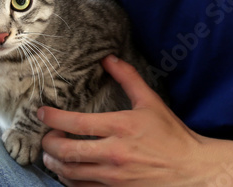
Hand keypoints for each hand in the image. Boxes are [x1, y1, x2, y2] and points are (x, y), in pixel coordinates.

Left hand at [38, 55, 214, 185]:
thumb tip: (108, 58)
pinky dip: (68, 179)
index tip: (41, 112)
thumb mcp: (151, 102)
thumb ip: (128, 78)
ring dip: (54, 162)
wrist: (190, 171)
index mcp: (121, 127)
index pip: (76, 122)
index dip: (53, 117)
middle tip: (44, 136)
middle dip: (48, 143)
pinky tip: (67, 170)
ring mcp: (113, 177)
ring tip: (50, 154)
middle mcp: (114, 154)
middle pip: (66, 151)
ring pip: (70, 172)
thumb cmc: (171, 135)